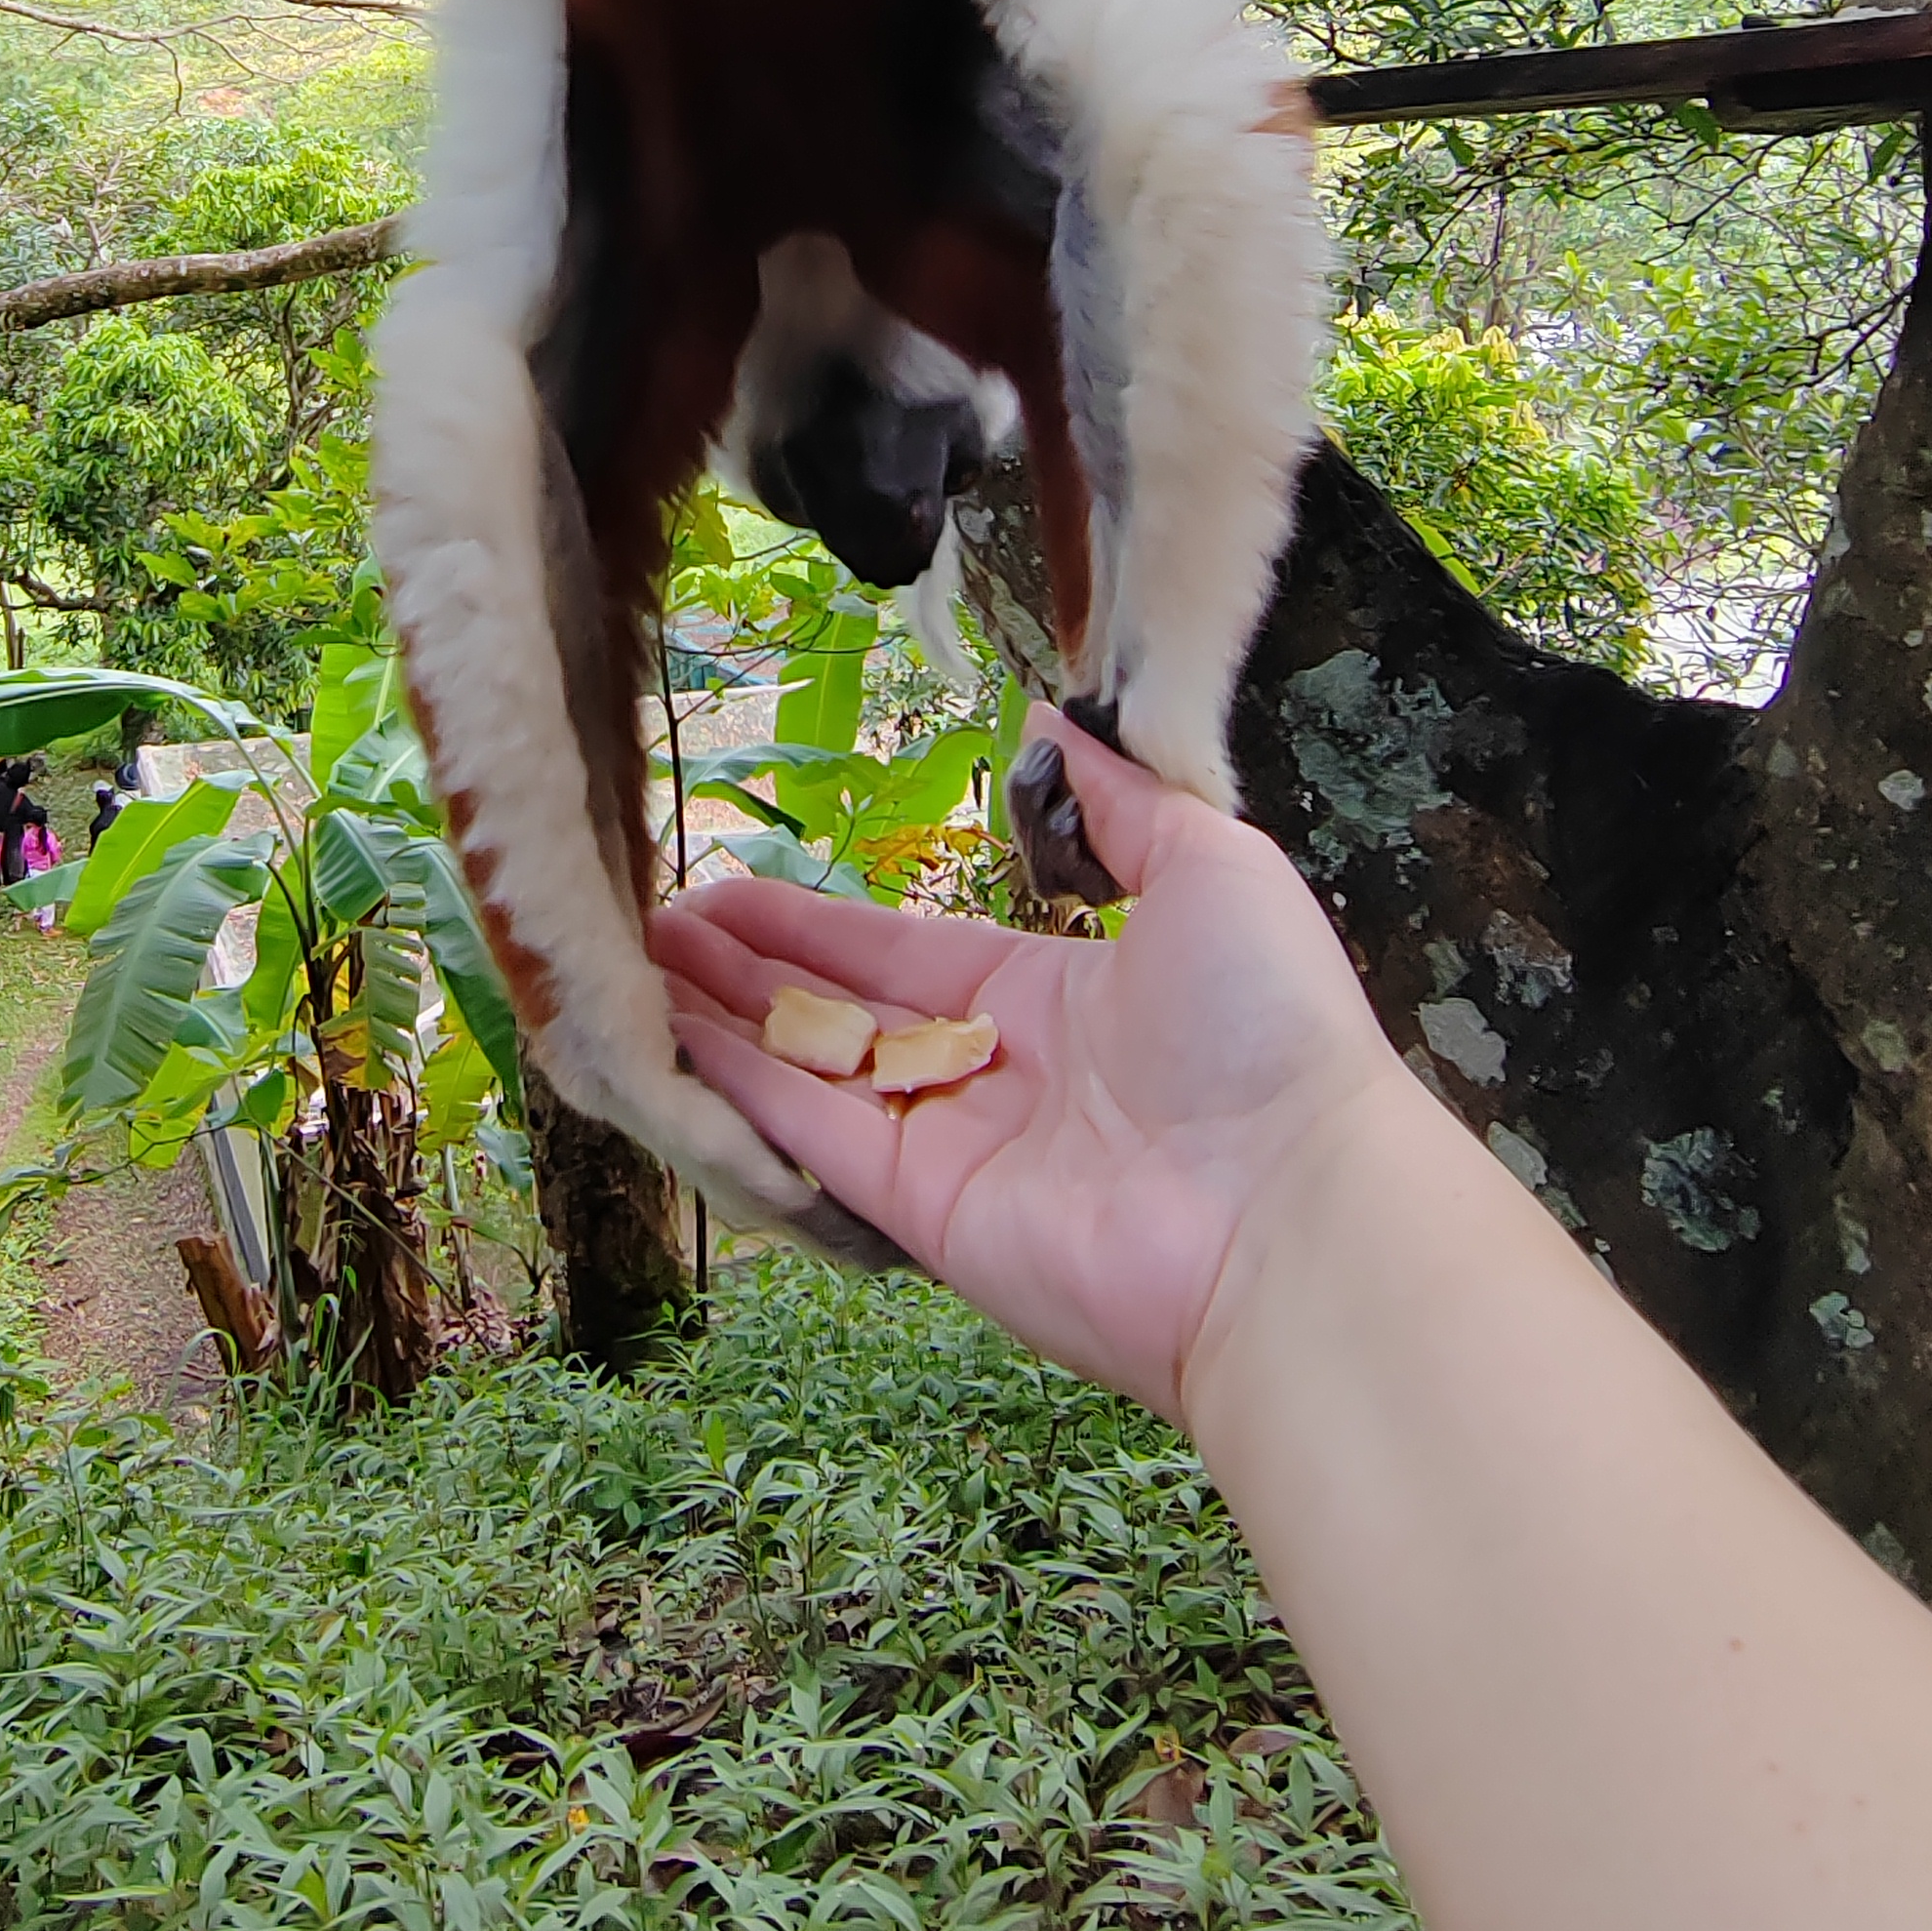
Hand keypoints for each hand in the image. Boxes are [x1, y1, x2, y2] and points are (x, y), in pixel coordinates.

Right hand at [649, 710, 1409, 1418]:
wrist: (1296, 1207)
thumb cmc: (1273, 1031)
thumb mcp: (1213, 864)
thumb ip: (1122, 799)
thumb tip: (1060, 718)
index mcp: (1057, 998)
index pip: (905, 953)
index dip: (814, 927)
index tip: (732, 890)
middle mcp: (995, 1074)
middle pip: (842, 1014)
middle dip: (748, 968)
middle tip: (654, 920)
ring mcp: (954, 1148)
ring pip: (812, 1072)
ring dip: (722, 1018)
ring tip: (635, 963)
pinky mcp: (922, 1212)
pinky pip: (814, 1134)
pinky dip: (741, 1083)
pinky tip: (673, 1028)